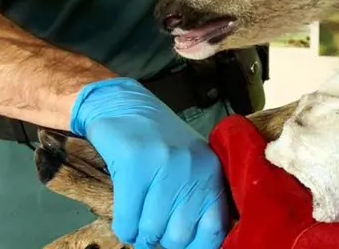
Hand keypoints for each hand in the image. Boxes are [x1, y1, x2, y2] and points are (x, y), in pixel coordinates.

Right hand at [70, 78, 228, 248]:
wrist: (123, 104)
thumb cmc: (158, 141)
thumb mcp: (190, 165)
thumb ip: (197, 199)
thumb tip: (192, 245)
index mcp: (211, 172)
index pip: (215, 230)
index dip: (195, 247)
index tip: (180, 245)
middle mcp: (193, 169)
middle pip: (179, 236)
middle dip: (162, 242)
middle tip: (153, 231)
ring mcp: (164, 165)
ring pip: (151, 231)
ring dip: (140, 236)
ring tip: (137, 223)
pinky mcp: (134, 165)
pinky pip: (127, 220)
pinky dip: (123, 228)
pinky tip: (124, 218)